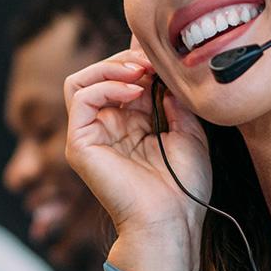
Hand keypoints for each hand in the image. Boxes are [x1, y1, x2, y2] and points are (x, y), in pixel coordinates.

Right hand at [64, 41, 211, 270]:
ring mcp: (91, 135)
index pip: (124, 78)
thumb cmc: (183, 185)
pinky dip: (104, 84)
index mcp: (133, 124)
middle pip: (101, 73)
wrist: (172, 219)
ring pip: (82, 80)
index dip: (139, 58)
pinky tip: (133, 90)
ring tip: (141, 70)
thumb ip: (174, 100)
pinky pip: (80, 97)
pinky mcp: (80, 144)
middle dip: (127, 58)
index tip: (163, 51)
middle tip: (153, 60)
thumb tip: (164, 71)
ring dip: (111, 66)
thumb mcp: (190, 132)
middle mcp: (108, 126)